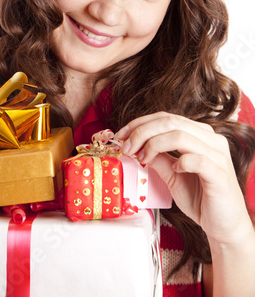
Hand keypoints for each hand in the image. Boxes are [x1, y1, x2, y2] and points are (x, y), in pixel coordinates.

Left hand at [115, 112, 252, 247]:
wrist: (224, 226)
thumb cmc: (200, 198)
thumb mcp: (172, 174)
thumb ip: (157, 157)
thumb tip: (134, 145)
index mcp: (199, 134)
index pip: (166, 118)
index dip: (140, 123)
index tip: (120, 135)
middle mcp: (211, 139)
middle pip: (170, 122)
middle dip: (142, 132)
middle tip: (126, 147)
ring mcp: (217, 155)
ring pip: (180, 136)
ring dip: (154, 144)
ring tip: (143, 158)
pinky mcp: (220, 174)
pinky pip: (198, 160)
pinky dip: (181, 162)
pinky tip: (175, 170)